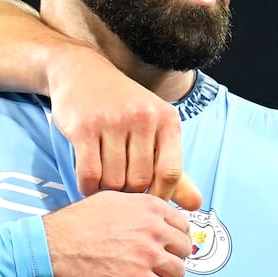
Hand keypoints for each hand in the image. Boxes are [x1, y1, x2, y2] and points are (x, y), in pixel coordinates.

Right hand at [43, 192, 190, 276]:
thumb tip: (154, 218)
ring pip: (179, 272)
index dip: (173, 238)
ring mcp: (148, 255)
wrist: (52, 247)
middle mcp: (154, 228)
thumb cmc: (74, 224)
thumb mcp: (111, 200)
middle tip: (154, 265)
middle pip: (184, 249)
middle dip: (172, 258)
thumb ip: (138, 207)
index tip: (163, 246)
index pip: (183, 225)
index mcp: (149, 206)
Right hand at [48, 46, 203, 210]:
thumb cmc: (123, 107)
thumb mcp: (154, 129)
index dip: (161, 196)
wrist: (82, 72)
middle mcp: (143, 118)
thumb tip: (195, 205)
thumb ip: (172, 168)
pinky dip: (88, 187)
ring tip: (104, 185)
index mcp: (167, 120)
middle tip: (120, 191)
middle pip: (140, 181)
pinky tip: (89, 183)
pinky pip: (89, 174)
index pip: (171, 173)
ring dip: (106, 191)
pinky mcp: (84, 127)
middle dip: (129, 194)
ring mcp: (113, 121)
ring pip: (114, 180)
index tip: (149, 204)